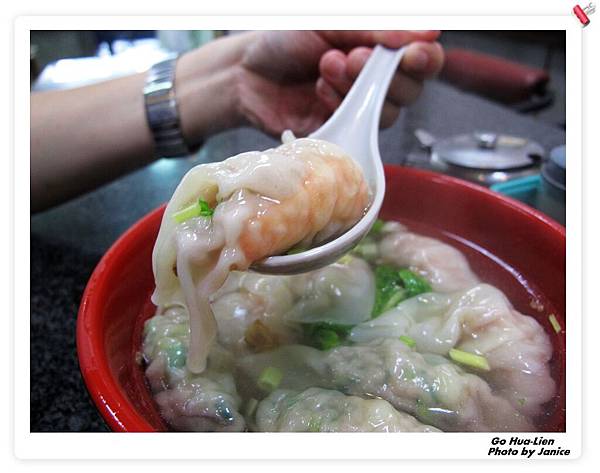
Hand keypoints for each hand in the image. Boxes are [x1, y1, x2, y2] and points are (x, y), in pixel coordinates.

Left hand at [237, 30, 444, 135]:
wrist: (246, 73)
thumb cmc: (285, 41)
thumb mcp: (332, 23)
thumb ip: (377, 29)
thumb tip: (428, 32)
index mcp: (379, 49)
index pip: (423, 59)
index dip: (425, 59)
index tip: (413, 55)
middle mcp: (375, 81)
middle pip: (411, 90)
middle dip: (382, 74)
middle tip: (351, 57)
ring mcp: (359, 110)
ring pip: (388, 113)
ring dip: (355, 87)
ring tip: (325, 69)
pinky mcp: (341, 134)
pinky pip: (359, 131)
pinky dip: (339, 106)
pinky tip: (319, 91)